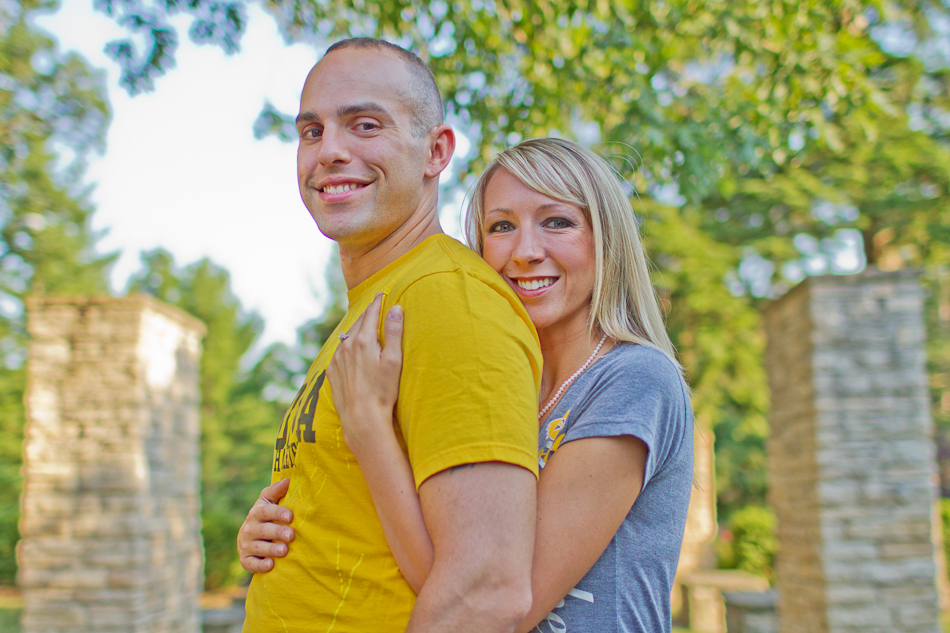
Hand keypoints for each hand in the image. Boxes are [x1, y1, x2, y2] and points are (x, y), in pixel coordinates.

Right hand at [237, 478, 294, 573]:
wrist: (250, 538)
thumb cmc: (266, 516)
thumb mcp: (269, 502)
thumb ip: (277, 491)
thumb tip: (289, 479)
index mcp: (256, 512)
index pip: (265, 511)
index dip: (277, 512)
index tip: (290, 516)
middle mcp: (249, 528)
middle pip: (263, 530)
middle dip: (277, 532)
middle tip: (291, 535)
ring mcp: (246, 545)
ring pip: (258, 547)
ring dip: (271, 549)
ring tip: (284, 551)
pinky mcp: (246, 560)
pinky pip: (251, 564)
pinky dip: (260, 565)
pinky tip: (271, 565)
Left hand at [327, 293, 403, 452]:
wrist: (362, 418)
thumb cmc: (383, 391)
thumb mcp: (393, 360)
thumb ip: (394, 332)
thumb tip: (396, 308)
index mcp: (363, 340)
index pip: (370, 313)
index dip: (378, 301)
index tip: (383, 293)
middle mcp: (346, 346)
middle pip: (358, 322)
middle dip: (368, 313)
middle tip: (377, 306)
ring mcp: (337, 358)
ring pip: (347, 336)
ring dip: (357, 329)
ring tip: (366, 326)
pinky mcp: (332, 371)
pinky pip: (340, 351)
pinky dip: (348, 345)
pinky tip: (354, 349)